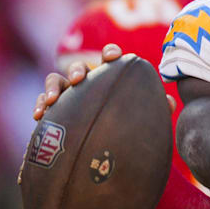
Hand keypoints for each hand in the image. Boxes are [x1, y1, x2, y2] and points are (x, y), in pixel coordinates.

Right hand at [33, 44, 175, 119]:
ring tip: (52, 99)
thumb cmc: (126, 129)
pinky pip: (42, 103)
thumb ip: (155, 109)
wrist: (103, 154)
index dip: (110, 54)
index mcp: (109, 80)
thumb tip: (170, 102)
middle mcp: (87, 84)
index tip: (114, 57)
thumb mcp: (142, 120)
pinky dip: (40, 104)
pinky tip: (38, 115)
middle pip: (79, 67)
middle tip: (80, 79)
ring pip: (55, 80)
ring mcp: (67, 96)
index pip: (110, 60)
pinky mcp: (53, 110)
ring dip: (53, 86)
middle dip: (78, 69)